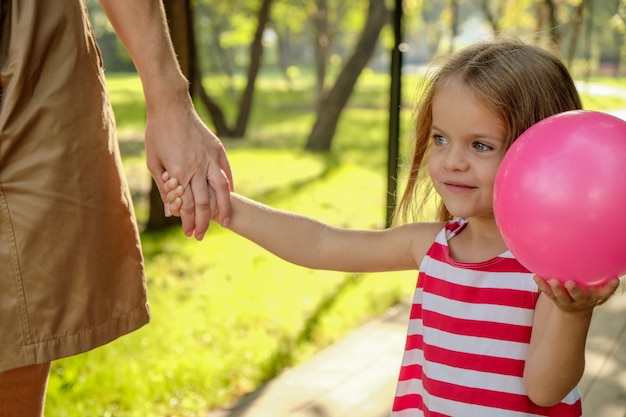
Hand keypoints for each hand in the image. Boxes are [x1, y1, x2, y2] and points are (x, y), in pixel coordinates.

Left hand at [144, 95, 232, 239]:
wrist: (170, 107)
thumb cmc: (157, 134)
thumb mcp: (154, 162)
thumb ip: (164, 187)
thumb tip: (171, 209)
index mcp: (179, 172)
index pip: (186, 205)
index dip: (188, 222)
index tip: (188, 234)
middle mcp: (197, 167)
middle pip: (204, 203)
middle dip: (203, 223)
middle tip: (202, 236)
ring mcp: (210, 158)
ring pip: (221, 190)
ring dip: (224, 209)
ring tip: (226, 223)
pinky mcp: (218, 150)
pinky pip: (226, 173)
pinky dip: (229, 187)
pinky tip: (230, 198)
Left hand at [534, 276, 619, 312]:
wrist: (574, 310)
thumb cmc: (588, 292)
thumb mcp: (597, 288)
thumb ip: (604, 280)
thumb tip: (612, 263)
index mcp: (593, 296)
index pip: (604, 292)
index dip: (610, 287)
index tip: (615, 280)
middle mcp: (580, 299)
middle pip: (578, 296)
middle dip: (575, 290)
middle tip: (570, 283)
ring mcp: (566, 300)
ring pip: (560, 296)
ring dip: (556, 289)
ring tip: (552, 280)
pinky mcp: (554, 298)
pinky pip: (547, 292)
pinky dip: (542, 285)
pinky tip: (535, 276)